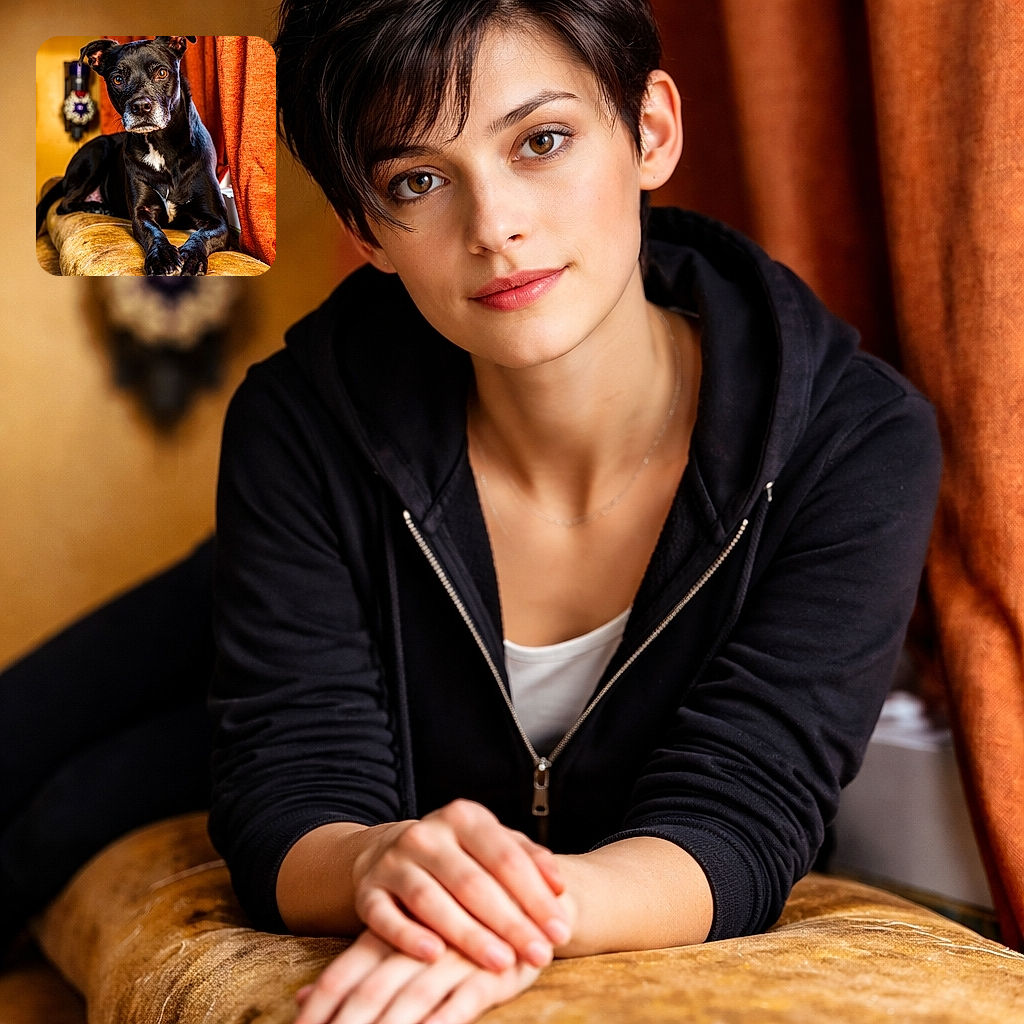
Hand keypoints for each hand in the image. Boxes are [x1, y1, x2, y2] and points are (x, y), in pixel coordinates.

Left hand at [294, 930, 541, 1023]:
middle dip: (349, 1022)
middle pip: (374, 989)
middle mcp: (419, 941)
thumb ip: (356, 968)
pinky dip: (444, 1021)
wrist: (523, 892)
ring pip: (414, 995)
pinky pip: (464, 1000)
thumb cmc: (452, 924)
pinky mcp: (493, 969)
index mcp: (392, 932)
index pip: (347, 972)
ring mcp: (455, 954)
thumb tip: (301, 998)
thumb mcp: (402, 939)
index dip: (322, 1003)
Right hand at [351, 800, 569, 970]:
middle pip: (472, 882)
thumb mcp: (493, 844)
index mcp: (463, 817)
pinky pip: (385, 917)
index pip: (506, 857)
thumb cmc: (459, 855)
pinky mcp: (367, 891)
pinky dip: (408, 937)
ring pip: (431, 901)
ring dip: (468, 934)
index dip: (535, 895)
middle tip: (539, 955)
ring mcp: (393, 862)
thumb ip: (529, 859)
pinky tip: (434, 956)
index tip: (559, 930)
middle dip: (510, 922)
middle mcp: (426, 834)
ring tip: (501, 962)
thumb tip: (560, 886)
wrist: (391, 853)